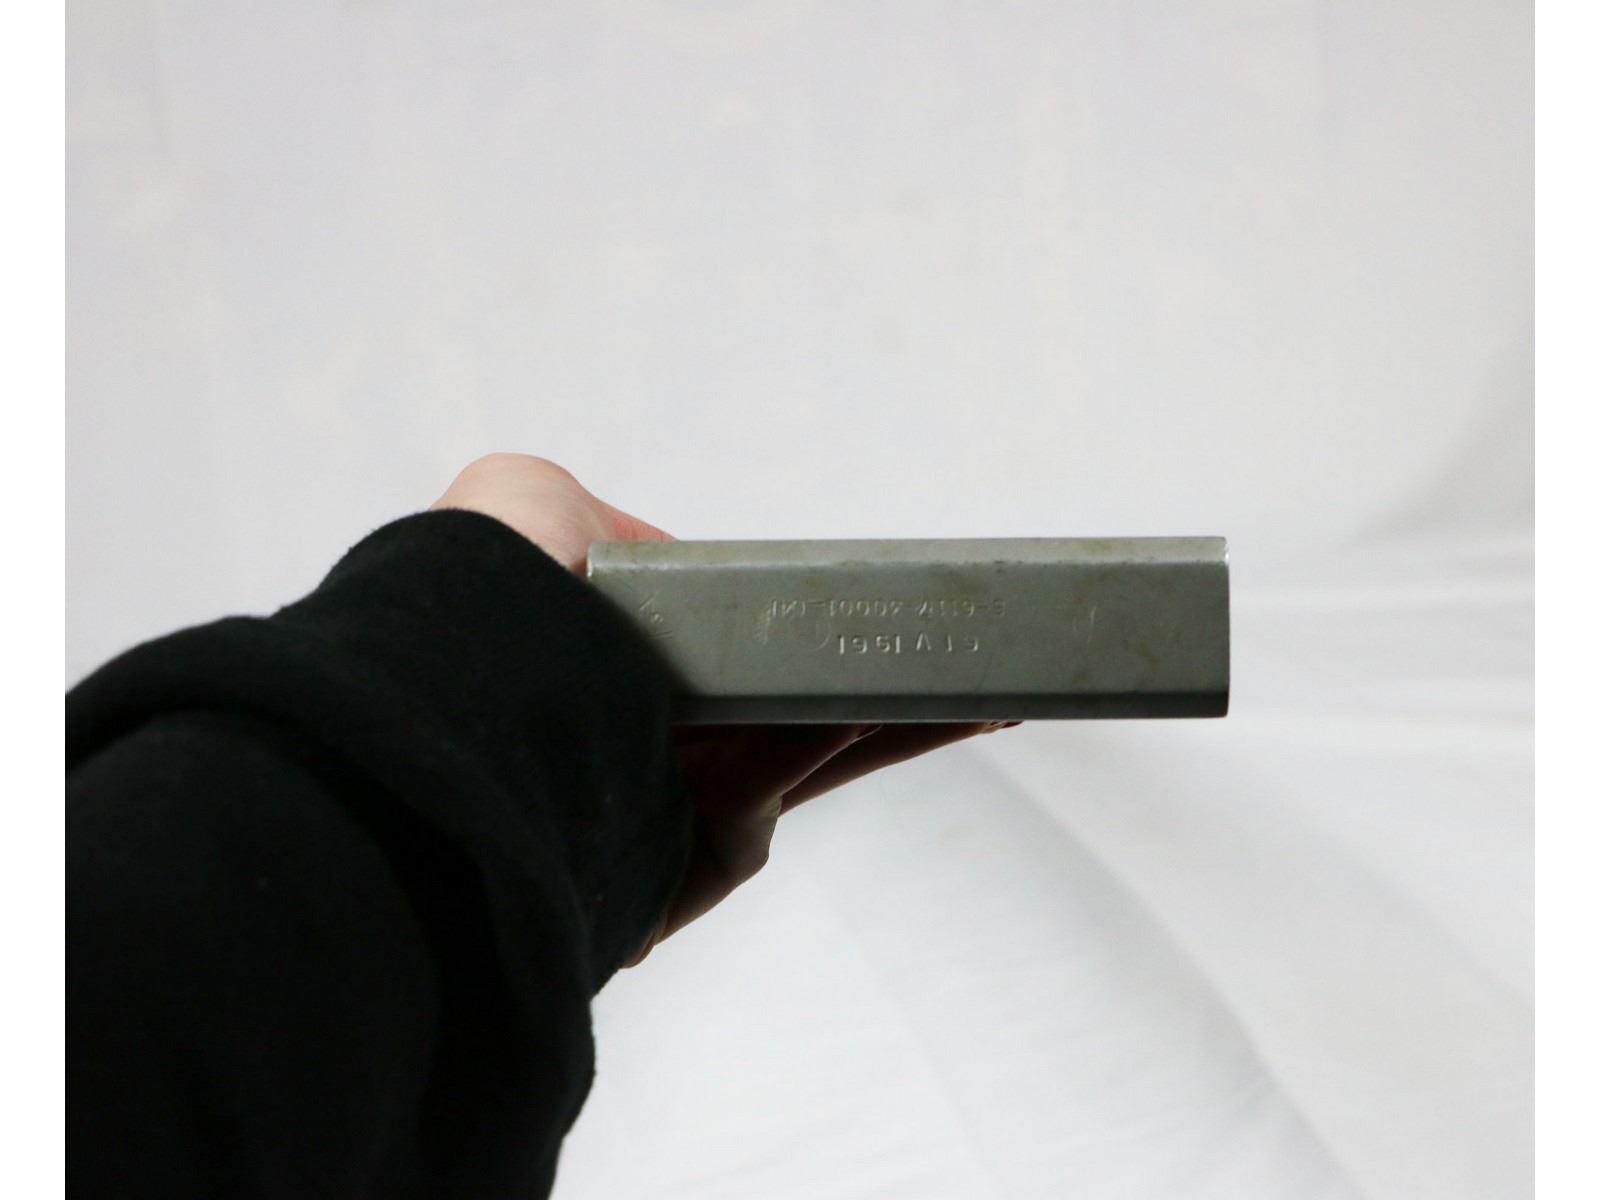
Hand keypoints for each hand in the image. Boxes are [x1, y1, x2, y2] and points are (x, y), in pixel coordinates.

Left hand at [432, 454, 1016, 963]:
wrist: (441, 703)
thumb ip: (615, 524)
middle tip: (976, 669)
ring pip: (816, 758)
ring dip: (907, 717)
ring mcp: (675, 809)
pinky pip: (793, 787)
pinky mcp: (695, 863)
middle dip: (890, 694)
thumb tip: (678, 558)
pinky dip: (866, 743)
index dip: (807, 640)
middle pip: (796, 719)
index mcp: (616, 672)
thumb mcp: (524, 501)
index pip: (737, 657)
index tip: (869, 615)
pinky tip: (946, 708)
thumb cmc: (469, 603)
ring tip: (991, 684)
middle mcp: (650, 743)